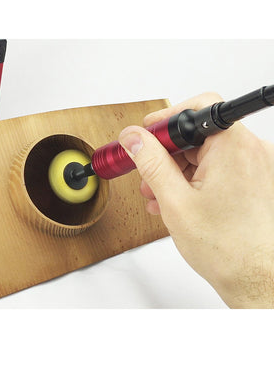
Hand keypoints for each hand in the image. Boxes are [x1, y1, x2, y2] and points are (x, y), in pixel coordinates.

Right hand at [118, 92, 273, 307]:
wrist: (257, 280)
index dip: (164, 121)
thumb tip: (133, 138)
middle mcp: (250, 151)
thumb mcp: (174, 200)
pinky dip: (194, 180)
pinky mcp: (254, 182)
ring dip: (177, 171)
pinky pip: (217, 169)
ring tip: (158, 194)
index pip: (196, 109)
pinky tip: (176, 200)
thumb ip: (150, 162)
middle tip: (146, 173)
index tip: (145, 136)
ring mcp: (255, 167)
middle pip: (197, 134)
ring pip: (205, 154)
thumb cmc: (227, 248)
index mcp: (233, 147)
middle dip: (166, 154)